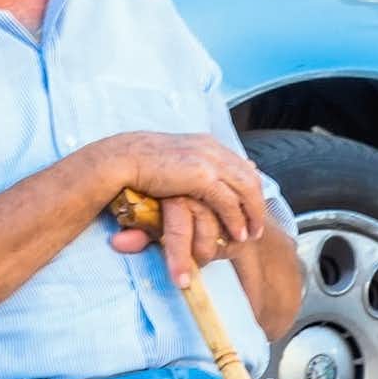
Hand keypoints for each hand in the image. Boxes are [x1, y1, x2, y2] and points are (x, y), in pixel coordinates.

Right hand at [103, 133, 268, 285]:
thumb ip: (190, 165)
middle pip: (250, 177)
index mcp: (205, 143)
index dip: (250, 187)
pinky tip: (236, 233)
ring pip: (246, 189)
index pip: (241, 165)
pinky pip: (229, 201)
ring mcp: (209, 160)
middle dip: (257, 203)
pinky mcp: (202, 176)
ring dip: (252, 214)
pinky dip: (236, 219)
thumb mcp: (171, 160)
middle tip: (256, 226)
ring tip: (250, 234)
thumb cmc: (137, 162)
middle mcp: (212, 149)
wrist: (120, 158)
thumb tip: (205, 178)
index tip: (251, 207)